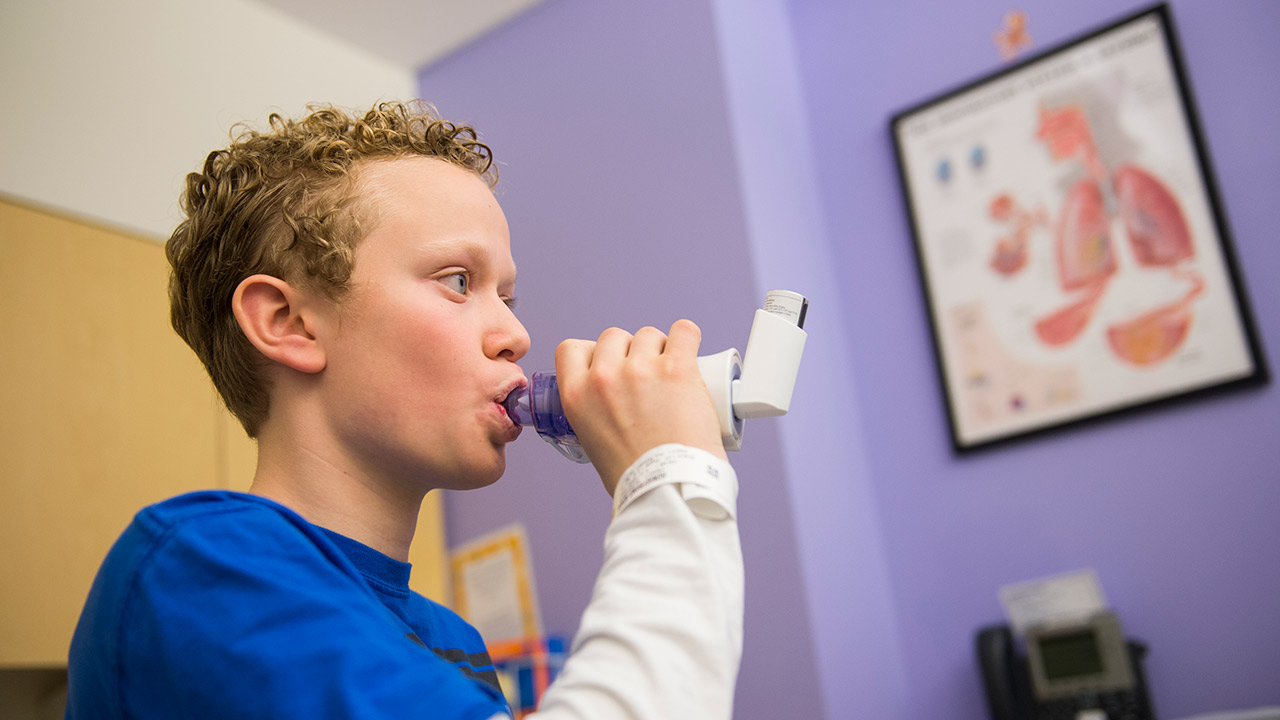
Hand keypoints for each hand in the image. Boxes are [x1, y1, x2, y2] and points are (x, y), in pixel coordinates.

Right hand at [555, 319, 727, 495]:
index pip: (572, 348)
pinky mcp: (677, 368)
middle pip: (613, 336)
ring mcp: (640, 369)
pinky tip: (691, 353)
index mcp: (576, 395)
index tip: (609, 364)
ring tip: (672, 377)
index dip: (593, 353)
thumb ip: (595, 412)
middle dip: (630, 352)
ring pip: (649, 335)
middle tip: (647, 378)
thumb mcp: (592, 441)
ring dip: (661, 350)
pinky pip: (685, 331)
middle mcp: (604, 377)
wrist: (670, 490)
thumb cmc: (637, 478)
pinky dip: (689, 338)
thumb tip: (613, 399)